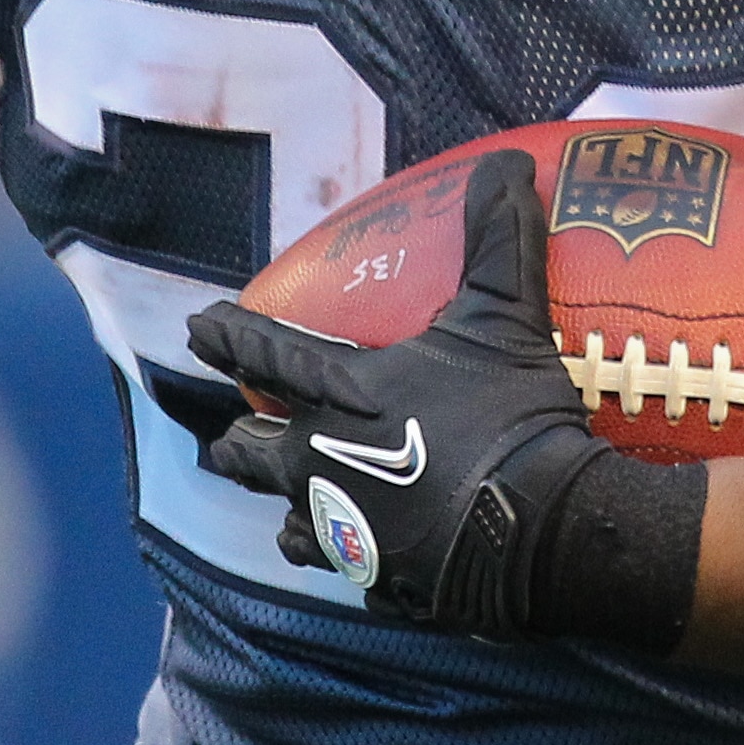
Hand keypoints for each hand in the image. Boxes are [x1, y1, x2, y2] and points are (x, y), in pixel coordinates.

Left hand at [187, 150, 704, 649]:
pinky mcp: (382, 582)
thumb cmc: (513, 414)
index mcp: (341, 395)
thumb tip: (509, 162)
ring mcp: (346, 531)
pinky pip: (351, 571)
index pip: (261, 356)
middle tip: (238, 434)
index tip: (197, 327)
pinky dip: (357, 559)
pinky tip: (372, 554)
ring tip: (296, 504)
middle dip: (240, 440)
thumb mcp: (506, 313)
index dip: (225, 336)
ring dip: (289, 508)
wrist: (546, 527)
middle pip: (249, 452)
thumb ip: (499, 236)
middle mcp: (321, 463)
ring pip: (287, 524)